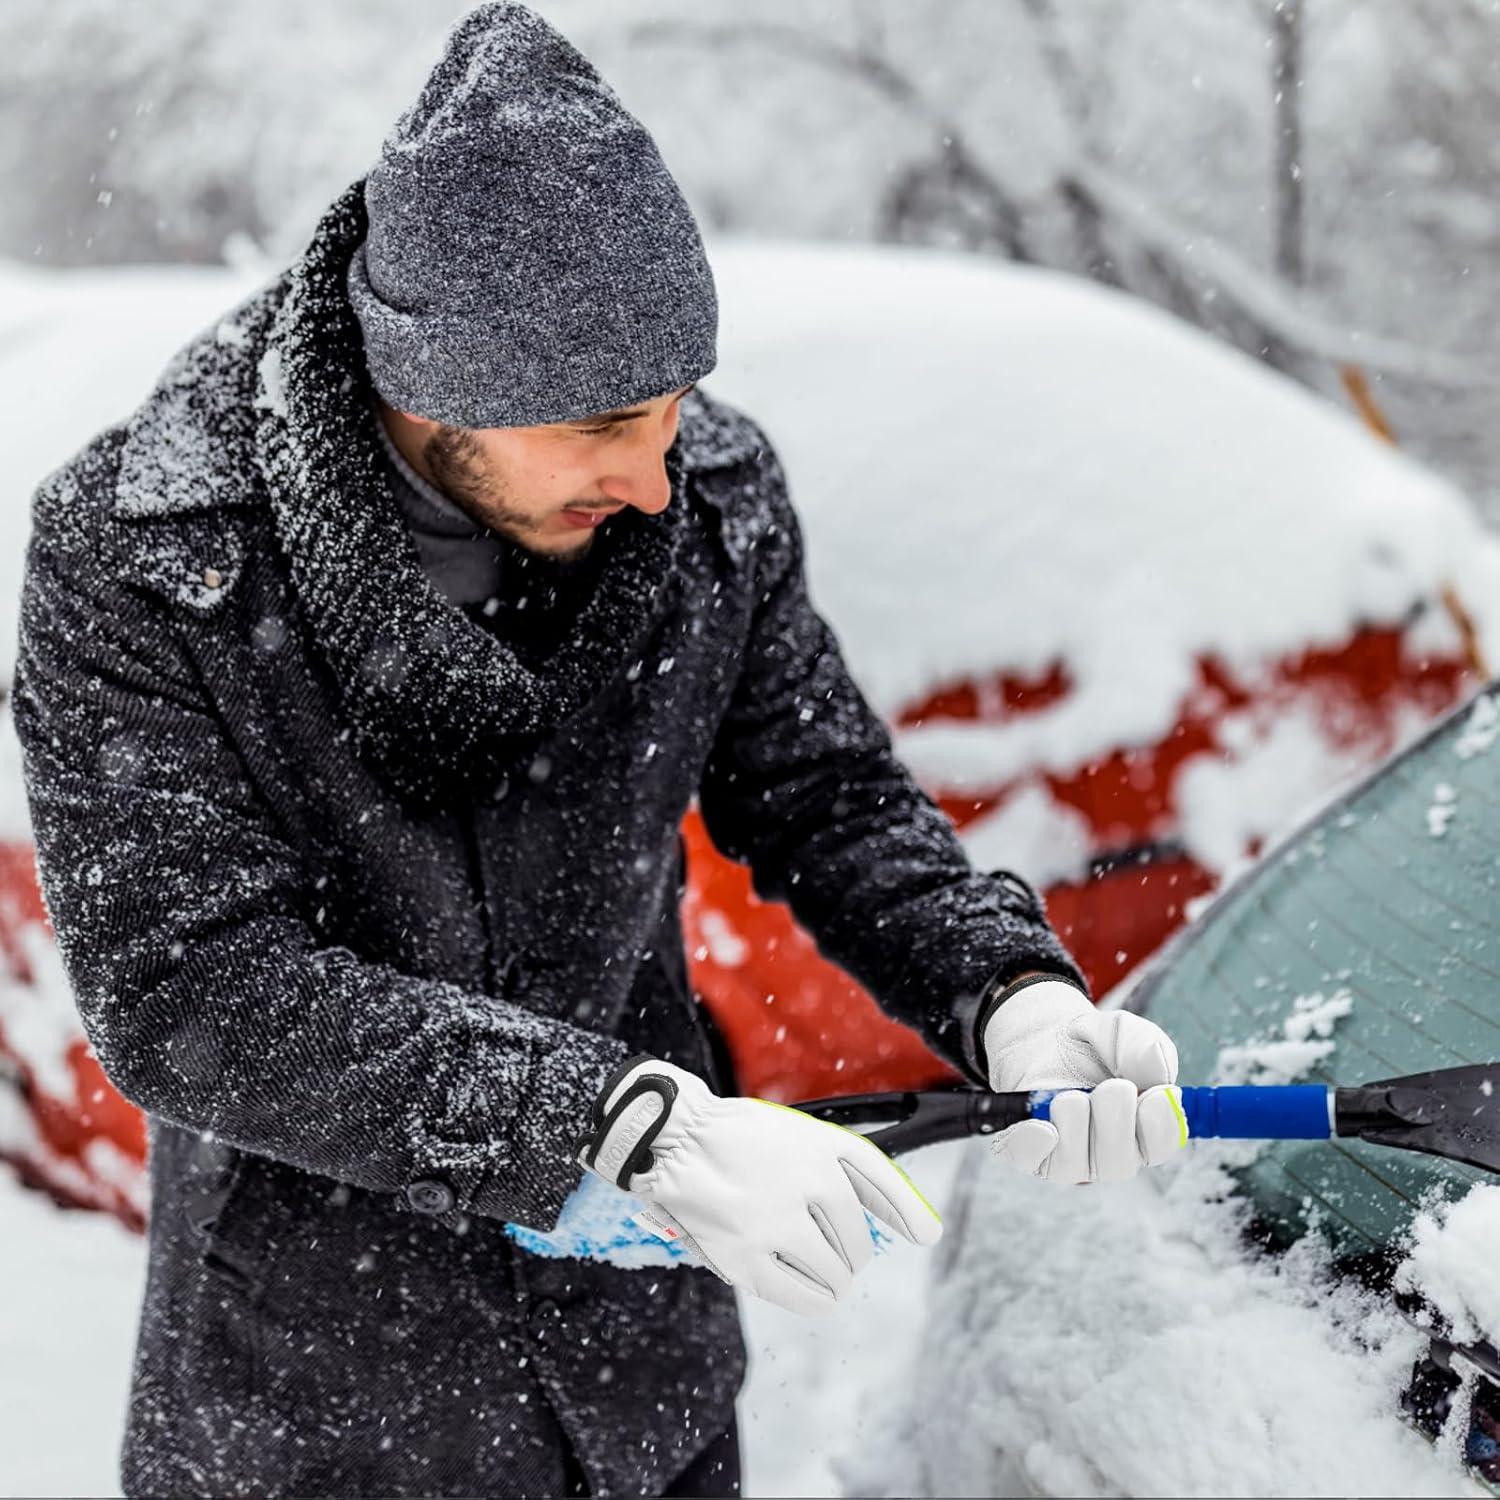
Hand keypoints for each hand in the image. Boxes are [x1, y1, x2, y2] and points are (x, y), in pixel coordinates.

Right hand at [575, 1055, 941, 1315]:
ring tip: (817, 1262)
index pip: (883, 1189)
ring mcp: (775, 1227)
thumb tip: (928, 1233)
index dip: (909, 1213)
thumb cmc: (748, 1139)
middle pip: (858, 1243)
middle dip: (851, 1247)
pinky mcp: (747, 1261)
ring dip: (834, 1275)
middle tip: (828, 1238)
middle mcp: (805, 1187)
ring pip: (835, 1275)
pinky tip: (809, 1286)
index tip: (926, 1234)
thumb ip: (866, 1176)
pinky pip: (805, 1297)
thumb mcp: (809, 1136)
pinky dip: (816, 1297)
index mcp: (822, 1152)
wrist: (678, 1142)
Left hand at [978, 976, 1186, 1182]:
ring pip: (1075, 1166)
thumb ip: (1144, 1046)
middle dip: (1115, 1120)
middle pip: (1118, 1164)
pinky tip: (1041, 1126)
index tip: (1154, 1093)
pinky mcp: (1032, 1149)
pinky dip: (1035, 1144)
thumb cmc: (1090, 1043)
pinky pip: (1033, 1160)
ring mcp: (1067, 1156)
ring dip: (1076, 1123)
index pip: (1159, 1146)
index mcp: (1140, 1129)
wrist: (1041, 1035)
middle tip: (1111, 1086)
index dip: (1161, 1125)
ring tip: (1071, 1094)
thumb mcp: (1121, 1031)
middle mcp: (1107, 1152)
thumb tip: (1159, 1075)